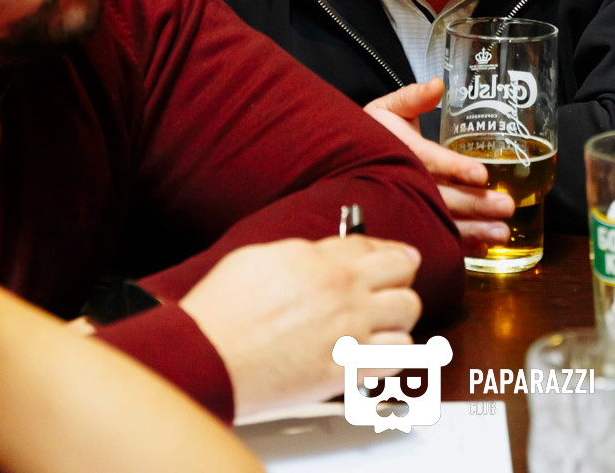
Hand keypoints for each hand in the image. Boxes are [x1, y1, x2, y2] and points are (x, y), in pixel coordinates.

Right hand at [179, 236, 421, 423]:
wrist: (206, 356)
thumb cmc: (221, 310)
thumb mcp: (258, 257)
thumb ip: (300, 254)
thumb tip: (320, 256)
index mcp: (321, 259)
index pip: (373, 244)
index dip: (387, 249)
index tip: (396, 256)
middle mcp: (343, 289)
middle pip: (403, 271)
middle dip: (399, 277)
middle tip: (392, 287)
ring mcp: (349, 330)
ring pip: (408, 312)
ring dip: (399, 316)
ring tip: (385, 324)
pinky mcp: (346, 370)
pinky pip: (397, 357)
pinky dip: (393, 354)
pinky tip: (378, 354)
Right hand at [365, 78, 514, 256]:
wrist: (341, 163)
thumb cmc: (371, 134)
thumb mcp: (386, 109)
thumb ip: (412, 98)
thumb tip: (437, 84)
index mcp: (401, 151)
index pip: (431, 161)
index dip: (456, 167)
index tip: (481, 175)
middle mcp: (405, 182)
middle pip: (444, 196)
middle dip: (476, 204)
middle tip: (505, 207)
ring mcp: (408, 205)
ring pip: (443, 221)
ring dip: (475, 229)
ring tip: (502, 233)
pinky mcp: (412, 220)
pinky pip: (436, 236)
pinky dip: (460, 244)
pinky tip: (483, 247)